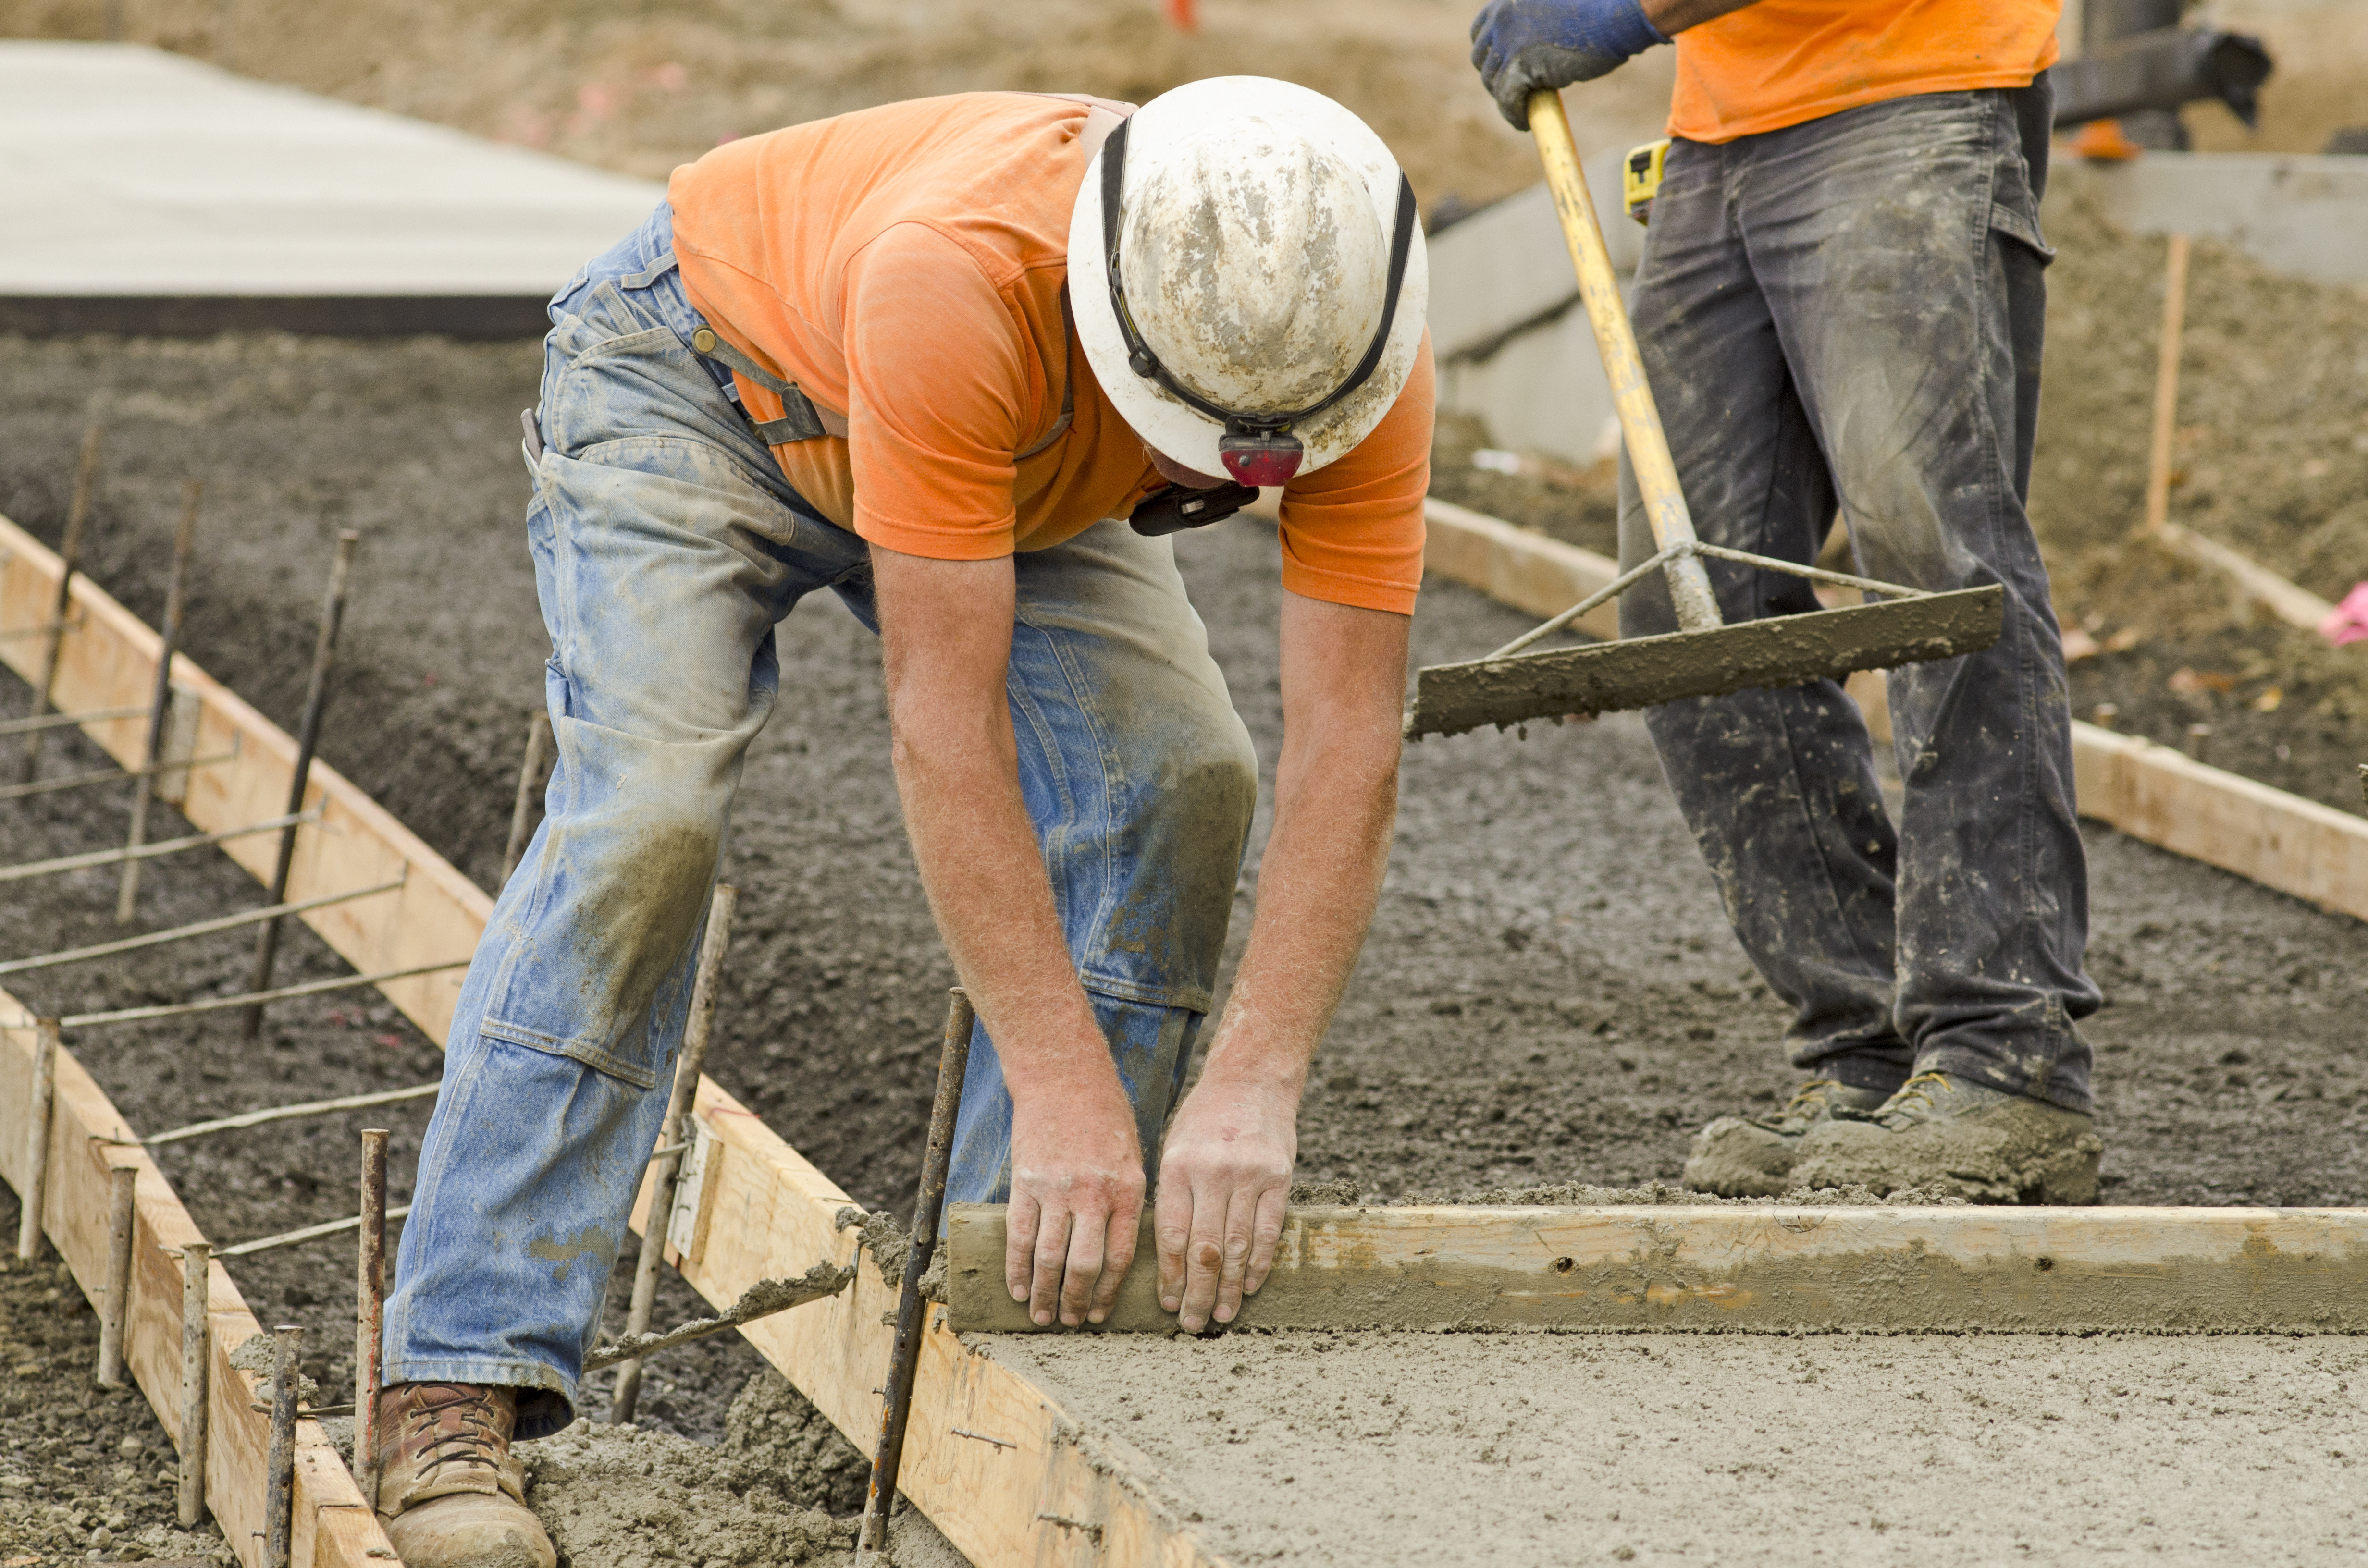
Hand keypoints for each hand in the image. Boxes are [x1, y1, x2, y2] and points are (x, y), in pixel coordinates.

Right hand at [1005, 1070, 1145, 1327]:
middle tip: (1071, 1322)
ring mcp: (1057, 1188)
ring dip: (1045, 1293)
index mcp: (1128, 1190)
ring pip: (1049, 1257)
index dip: (1108, 1291)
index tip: (1101, 1314)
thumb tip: (1119, 1249)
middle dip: (1077, 1301)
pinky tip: (1018, 1288)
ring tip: (1043, 1316)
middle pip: (1084, 1265)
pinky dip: (1017, 1267)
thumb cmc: (1104, 1114)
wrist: (1063, 1075)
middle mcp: (1094, 1193)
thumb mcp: (1132, 1156)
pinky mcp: (1026, 1181)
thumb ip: (1127, 1200)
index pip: (1120, 1256)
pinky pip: (1020, 1235)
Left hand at [1154, 1072, 1298, 1331]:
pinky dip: (1259, 1263)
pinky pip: (1269, 1231)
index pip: (1171, 1235)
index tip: (1169, 1304)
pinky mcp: (1279, 1176)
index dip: (1170, 1276)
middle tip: (1193, 1324)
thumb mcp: (1173, 1148)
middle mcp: (1212, 1172)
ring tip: (1222, 1315)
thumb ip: (1172, 1197)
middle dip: (1198, 1293)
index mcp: (1177, 1167)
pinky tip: (1250, 1286)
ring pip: (1237, 1246)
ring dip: (1230, 1287)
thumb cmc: (1204, 1119)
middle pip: (1204, 1249)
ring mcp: (1249, 1175)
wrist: (1251, 1079)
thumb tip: (1167, 1260)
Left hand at [1469, 0, 1668, 128]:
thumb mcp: (1554, 8)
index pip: (1481, 32)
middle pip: (1482, 59)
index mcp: (1508, 0)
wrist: (1617, 15)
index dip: (1490, 54)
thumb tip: (1531, 51)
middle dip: (1496, 78)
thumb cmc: (1599, 8)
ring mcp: (1508, 41)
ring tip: (1521, 110)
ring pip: (1493, 82)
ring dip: (1506, 99)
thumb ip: (1534, 24)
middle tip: (1515, 93)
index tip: (1502, 68)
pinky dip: (1514, 115)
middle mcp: (1502, 17)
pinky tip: (1524, 123)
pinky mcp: (1519, 67)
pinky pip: (1507, 100)